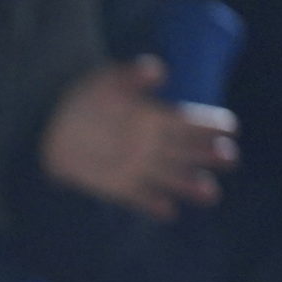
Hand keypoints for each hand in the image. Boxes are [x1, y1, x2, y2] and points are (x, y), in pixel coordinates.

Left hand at [41, 56, 236, 220]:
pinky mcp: (120, 186)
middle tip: (228, 158)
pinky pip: (142, 199)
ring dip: (191, 186)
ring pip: (173, 178)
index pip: (193, 122)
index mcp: (159, 117)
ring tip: (209, 194)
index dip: (212, 125)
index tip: (230, 128)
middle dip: (211, 155)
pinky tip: (168, 211)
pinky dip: (154, 205)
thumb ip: (133, 76)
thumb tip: (158, 70)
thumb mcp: (108, 81)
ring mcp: (139, 167)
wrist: (52, 126)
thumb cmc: (86, 97)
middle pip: (190, 153)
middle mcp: (155, 144)